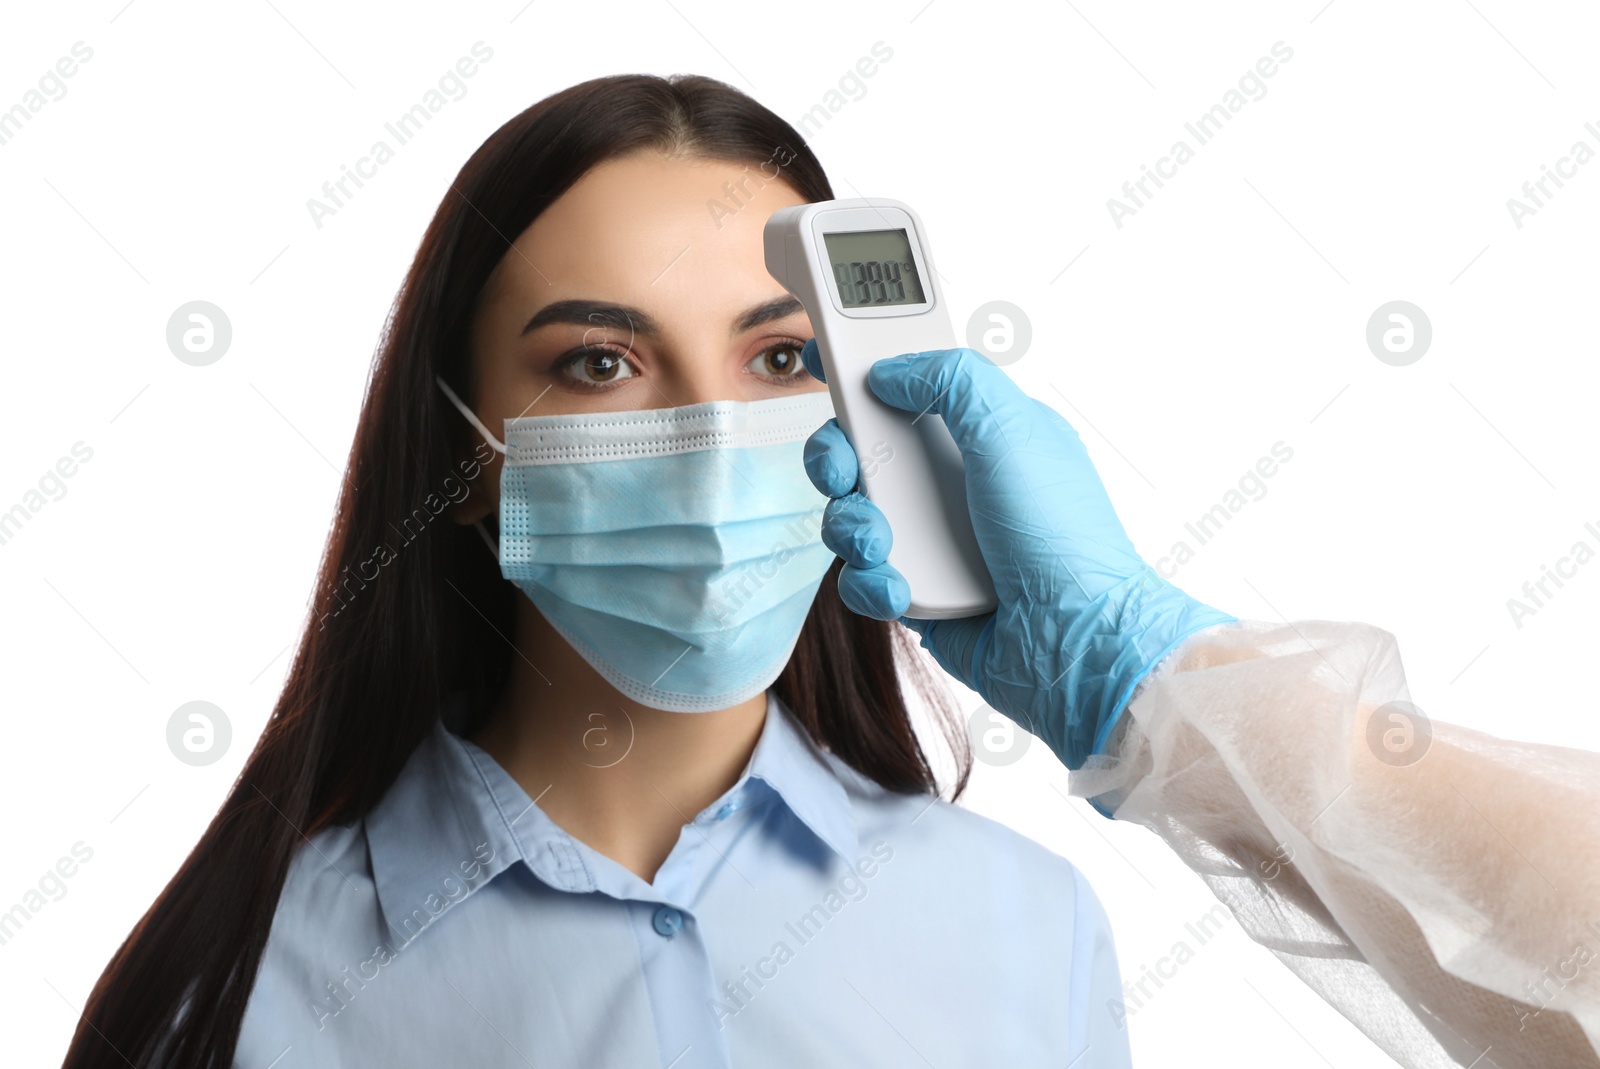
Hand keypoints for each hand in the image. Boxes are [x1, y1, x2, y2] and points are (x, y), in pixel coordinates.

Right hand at [800, 341, 1234, 768]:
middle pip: (861, 449)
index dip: (860, 371)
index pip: (910, 388)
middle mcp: (952, 484)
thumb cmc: (1061, 535)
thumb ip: (949, 378)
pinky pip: (861, 577)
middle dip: (835, 455)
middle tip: (840, 470)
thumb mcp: (1011, 427)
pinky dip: (871, 581)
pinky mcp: (918, 593)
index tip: (818, 355)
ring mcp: (933, 541)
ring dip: (851, 525)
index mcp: (979, 435)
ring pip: (851, 514)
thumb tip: (888, 373)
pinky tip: (900, 588)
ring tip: (879, 543)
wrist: (1074, 640)